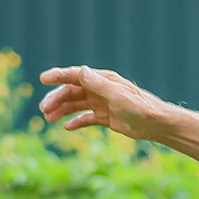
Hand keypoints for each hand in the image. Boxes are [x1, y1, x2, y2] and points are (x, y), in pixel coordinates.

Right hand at [37, 64, 169, 139]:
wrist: (157, 124)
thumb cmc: (139, 107)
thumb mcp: (116, 95)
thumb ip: (98, 84)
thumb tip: (80, 70)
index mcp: (102, 80)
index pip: (75, 75)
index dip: (58, 76)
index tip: (42, 79)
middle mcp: (100, 90)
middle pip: (72, 92)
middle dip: (56, 99)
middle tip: (44, 110)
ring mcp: (102, 103)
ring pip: (76, 105)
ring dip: (62, 111)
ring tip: (49, 119)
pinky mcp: (106, 117)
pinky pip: (86, 118)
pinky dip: (76, 122)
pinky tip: (67, 127)